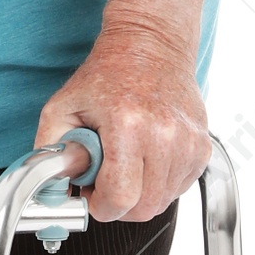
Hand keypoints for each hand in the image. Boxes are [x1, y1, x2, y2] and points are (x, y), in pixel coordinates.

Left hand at [34, 21, 212, 222]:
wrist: (151, 46)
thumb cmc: (107, 74)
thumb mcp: (62, 107)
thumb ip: (52, 153)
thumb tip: (55, 190)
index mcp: (128, 125)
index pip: (120, 198)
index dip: (100, 206)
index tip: (91, 195)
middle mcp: (165, 135)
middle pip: (144, 208)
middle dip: (119, 205)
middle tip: (105, 181)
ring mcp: (188, 142)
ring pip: (162, 202)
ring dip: (139, 194)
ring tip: (125, 164)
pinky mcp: (202, 147)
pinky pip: (178, 188)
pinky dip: (159, 183)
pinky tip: (145, 159)